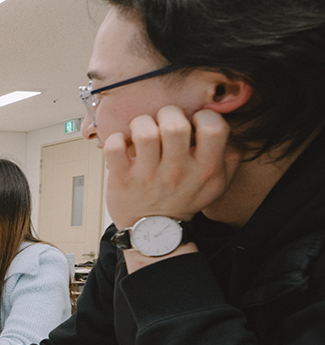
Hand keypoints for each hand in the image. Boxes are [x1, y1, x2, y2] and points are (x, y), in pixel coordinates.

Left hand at [104, 106, 241, 229]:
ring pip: (144, 132)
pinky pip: (115, 147)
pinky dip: (116, 138)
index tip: (193, 122)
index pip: (214, 128)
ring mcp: (148, 176)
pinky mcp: (122, 179)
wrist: (154, 231)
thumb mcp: (216, 184)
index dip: (204, 116)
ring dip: (142, 123)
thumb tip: (230, 128)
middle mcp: (178, 172)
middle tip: (163, 122)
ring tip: (142, 130)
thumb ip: (229, 157)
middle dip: (168, 113)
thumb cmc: (184, 198)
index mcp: (205, 170)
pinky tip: (123, 143)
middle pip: (175, 125)